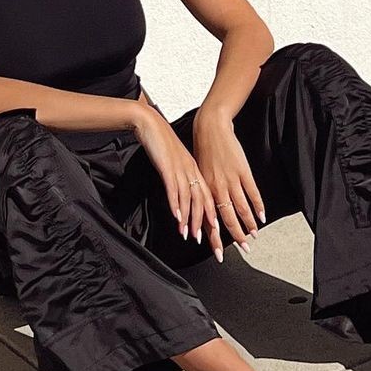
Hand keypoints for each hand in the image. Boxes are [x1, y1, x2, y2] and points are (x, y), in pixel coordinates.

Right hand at [132, 104, 222, 252]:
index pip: (209, 199)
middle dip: (209, 227)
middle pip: (204, 203)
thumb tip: (183, 197)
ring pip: (190, 199)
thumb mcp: (176, 162)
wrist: (152, 124)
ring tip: (190, 236)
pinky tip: (177, 218)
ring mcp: (181, 169)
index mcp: (195, 171)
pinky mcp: (168, 167)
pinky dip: (176, 205)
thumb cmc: (163, 144)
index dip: (213, 219)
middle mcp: (191, 172)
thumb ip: (182, 178)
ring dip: (191, 220)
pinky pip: (174, 189)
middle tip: (213, 246)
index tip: (218, 237)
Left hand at [190, 108, 265, 251]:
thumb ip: (204, 193)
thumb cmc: (204, 150)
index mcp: (205, 189)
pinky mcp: (242, 170)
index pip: (210, 219)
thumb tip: (207, 212)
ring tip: (253, 236)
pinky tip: (261, 216)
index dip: (215, 238)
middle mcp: (217, 187)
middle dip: (235, 237)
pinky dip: (258, 206)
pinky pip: (252, 192)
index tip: (220, 253)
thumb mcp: (198, 173)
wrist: (210, 128)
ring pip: (241, 208)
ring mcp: (230, 179)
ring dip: (248, 224)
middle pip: (226, 218)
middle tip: (243, 250)